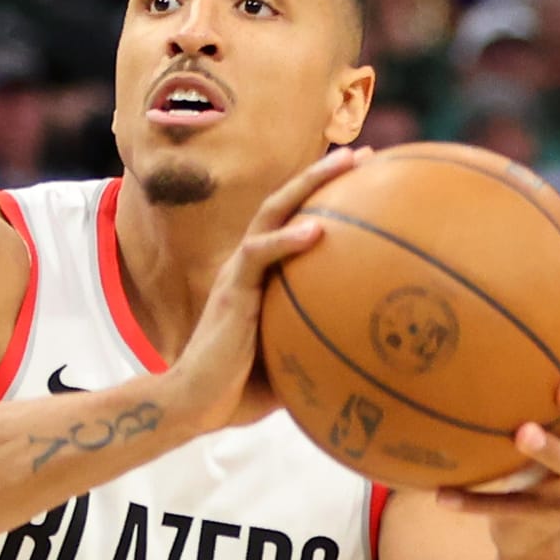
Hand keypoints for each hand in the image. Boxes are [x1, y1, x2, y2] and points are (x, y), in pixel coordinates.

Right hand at [166, 148, 361, 435]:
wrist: (195, 404)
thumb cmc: (239, 391)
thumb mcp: (290, 365)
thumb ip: (317, 349)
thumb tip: (364, 360)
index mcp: (261, 277)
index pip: (293, 224)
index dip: (323, 200)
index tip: (365, 184)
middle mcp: (249, 264)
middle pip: (286, 204)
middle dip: (322, 174)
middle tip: (363, 156)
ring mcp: (238, 272)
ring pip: (273, 212)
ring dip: (309, 184)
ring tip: (347, 163)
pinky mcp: (231, 290)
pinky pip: (260, 255)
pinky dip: (287, 239)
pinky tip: (318, 230)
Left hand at [434, 319, 559, 556]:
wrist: (533, 532)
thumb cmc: (532, 459)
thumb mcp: (538, 421)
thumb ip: (529, 384)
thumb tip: (483, 315)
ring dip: (550, 450)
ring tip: (521, 433)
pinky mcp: (547, 520)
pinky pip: (511, 509)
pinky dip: (475, 502)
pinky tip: (440, 495)